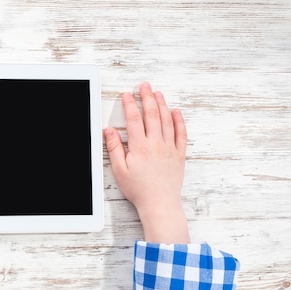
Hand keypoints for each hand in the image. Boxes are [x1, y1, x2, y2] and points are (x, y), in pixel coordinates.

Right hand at [104, 82, 189, 243]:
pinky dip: (179, 120)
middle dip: (147, 97)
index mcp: (140, 147)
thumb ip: (114, 148)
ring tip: (157, 93)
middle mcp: (156, 144)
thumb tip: (109, 131)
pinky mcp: (179, 154)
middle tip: (144, 86)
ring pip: (167, 120)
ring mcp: (170, 147)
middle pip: (152, 114)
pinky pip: (181, 133)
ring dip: (162, 104)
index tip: (127, 95)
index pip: (134, 119)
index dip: (129, 104)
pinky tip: (176, 111)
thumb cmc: (139, 189)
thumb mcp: (119, 170)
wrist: (160, 203)